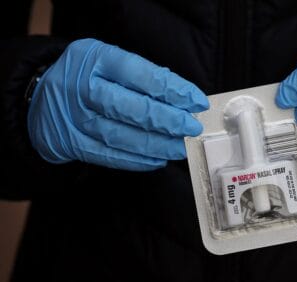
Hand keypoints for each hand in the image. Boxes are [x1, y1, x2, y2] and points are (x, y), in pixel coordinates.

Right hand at [28, 39, 208, 170]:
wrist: (42, 99)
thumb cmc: (88, 77)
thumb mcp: (108, 61)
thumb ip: (142, 76)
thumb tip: (183, 100)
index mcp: (96, 59)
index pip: (143, 75)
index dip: (175, 90)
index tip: (197, 102)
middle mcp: (83, 87)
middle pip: (133, 108)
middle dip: (169, 120)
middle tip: (191, 127)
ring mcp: (75, 118)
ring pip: (123, 136)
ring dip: (158, 145)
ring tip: (180, 147)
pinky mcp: (73, 144)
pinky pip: (110, 156)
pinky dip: (138, 161)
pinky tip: (158, 159)